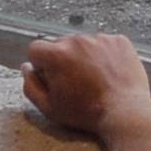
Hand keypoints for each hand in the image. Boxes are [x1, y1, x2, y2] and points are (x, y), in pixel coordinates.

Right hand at [21, 34, 150, 136]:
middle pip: (60, 44)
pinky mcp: (119, 40)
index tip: (51, 78)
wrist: (124, 111)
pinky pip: (104, 43)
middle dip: (62, 58)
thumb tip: (26, 67)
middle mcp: (77, 40)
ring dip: (83, 55)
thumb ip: (30, 85)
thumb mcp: (48, 106)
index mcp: (56, 54)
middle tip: (74, 80)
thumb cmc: (84, 112)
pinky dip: (104, 54)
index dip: (40, 64)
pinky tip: (109, 72)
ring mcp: (100, 38)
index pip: (36, 48)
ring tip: (94, 78)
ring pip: (83, 43)